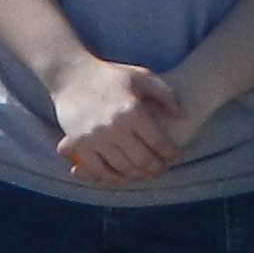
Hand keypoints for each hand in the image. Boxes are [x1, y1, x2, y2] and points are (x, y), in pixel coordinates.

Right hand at [48, 59, 188, 184]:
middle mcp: (114, 127)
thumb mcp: (142, 76)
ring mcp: (95, 138)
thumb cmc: (110, 76)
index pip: (159, 142)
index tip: (176, 157)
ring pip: (123, 168)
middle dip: (157, 169)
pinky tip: (122, 175)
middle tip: (162, 169)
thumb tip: (183, 117)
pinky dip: (113, 177)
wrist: (71, 75)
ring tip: (145, 172)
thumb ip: (166, 95)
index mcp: (132, 110)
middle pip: (143, 160)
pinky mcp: (79, 144)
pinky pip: (99, 170)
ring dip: (138, 175)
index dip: (171, 154)